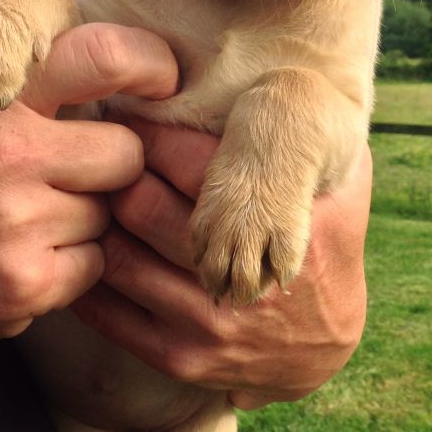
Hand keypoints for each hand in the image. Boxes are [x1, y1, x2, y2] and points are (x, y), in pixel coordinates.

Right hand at [0, 24, 177, 397]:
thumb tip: (81, 67)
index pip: (100, 58)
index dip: (148, 65)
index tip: (165, 80)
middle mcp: (10, 159)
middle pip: (126, 155)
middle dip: (108, 167)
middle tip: (66, 175)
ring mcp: (19, 229)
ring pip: (107, 218)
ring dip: (81, 222)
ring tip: (20, 223)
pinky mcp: (22, 291)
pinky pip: (89, 271)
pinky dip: (65, 270)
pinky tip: (15, 262)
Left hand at [72, 119, 370, 408]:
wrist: (325, 345)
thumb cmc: (325, 240)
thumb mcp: (342, 180)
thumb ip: (306, 131)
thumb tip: (268, 73)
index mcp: (284, 217)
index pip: (191, 160)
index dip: (151, 132)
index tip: (130, 116)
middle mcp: (244, 272)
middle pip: (143, 204)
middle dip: (114, 171)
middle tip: (98, 151)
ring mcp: (210, 321)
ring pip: (118, 254)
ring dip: (98, 219)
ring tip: (90, 192)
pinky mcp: (182, 357)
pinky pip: (107, 309)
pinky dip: (90, 270)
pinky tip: (90, 242)